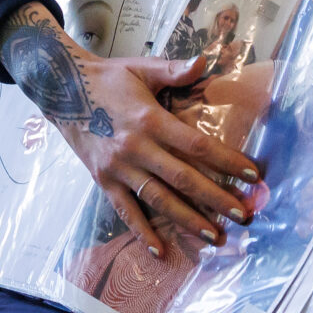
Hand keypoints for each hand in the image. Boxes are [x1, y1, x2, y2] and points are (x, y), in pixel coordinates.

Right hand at [0, 3, 258, 258]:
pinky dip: (141, 233)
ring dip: (188, 220)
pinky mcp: (103, 180)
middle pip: (183, 179)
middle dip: (216, 199)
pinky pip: (125, 211)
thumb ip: (173, 69)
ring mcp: (118, 168)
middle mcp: (136, 148)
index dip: (226, 161)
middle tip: (244, 216)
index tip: (252, 175)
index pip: (196, 146)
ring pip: (158, 200)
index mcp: (150, 119)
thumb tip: (205, 60)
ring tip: (215, 237)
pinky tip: (160, 251)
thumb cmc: (107, 79)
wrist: (61, 89)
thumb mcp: (140, 68)